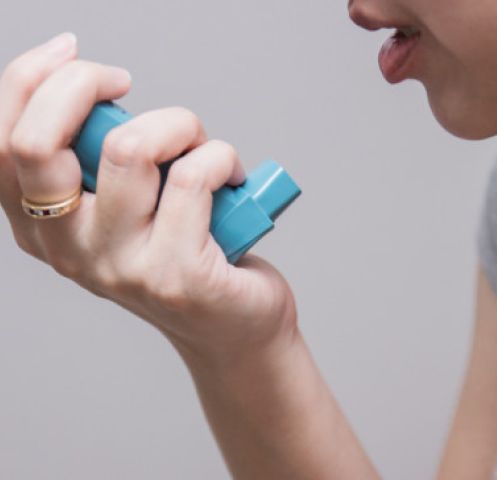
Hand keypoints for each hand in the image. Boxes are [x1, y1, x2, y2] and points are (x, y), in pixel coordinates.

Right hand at [0, 32, 297, 362]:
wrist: (233, 325)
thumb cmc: (187, 253)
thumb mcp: (128, 206)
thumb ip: (103, 164)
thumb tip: (104, 97)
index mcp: (44, 229)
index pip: (0, 143)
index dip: (28, 80)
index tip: (73, 55)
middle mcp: (71, 252)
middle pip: (38, 142)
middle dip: (84, 82)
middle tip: (124, 82)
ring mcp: (122, 267)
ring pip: (129, 148)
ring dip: (178, 123)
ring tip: (200, 148)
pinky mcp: (178, 275)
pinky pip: (194, 175)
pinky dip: (221, 156)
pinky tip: (232, 176)